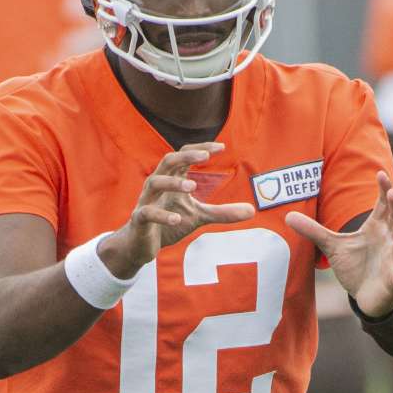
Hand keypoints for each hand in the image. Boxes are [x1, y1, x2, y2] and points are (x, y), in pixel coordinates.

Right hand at [100, 143, 254, 277]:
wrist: (141, 245)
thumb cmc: (169, 222)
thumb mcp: (199, 216)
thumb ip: (223, 212)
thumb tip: (252, 211)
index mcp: (171, 179)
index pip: (184, 156)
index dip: (200, 148)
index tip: (221, 147)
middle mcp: (157, 184)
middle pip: (168, 161)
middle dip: (185, 155)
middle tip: (205, 155)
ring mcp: (147, 201)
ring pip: (154, 183)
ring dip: (173, 182)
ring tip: (192, 186)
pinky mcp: (139, 219)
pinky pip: (148, 212)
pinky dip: (162, 214)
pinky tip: (178, 218)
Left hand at [285, 171, 392, 317]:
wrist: (366, 294)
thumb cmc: (355, 265)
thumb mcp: (332, 246)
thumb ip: (313, 231)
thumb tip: (287, 216)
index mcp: (376, 227)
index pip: (383, 204)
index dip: (384, 189)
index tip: (380, 173)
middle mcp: (388, 240)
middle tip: (392, 194)